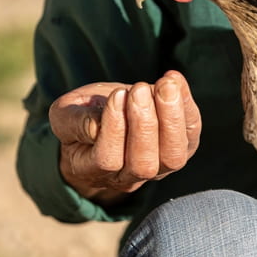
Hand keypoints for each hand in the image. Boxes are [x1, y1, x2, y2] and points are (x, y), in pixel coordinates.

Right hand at [48, 70, 200, 203]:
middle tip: (138, 89)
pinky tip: (173, 79)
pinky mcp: (181, 148)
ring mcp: (159, 168)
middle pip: (143, 165)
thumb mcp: (65, 115)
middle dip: (144, 124)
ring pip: (173, 157)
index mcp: (92, 170)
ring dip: (171, 118)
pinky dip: (186, 105)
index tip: (116, 95)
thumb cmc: (82, 115)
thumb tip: (96, 126)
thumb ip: (74, 122)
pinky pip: (190, 134)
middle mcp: (128, 177)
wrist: (109, 113)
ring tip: (164, 85)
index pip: (107, 160)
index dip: (114, 128)